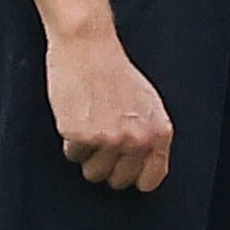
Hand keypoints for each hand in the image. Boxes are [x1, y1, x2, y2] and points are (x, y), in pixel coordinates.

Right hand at [48, 25, 173, 192]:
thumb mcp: (147, 104)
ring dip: (88, 155)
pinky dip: (71, 140)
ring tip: (90, 126)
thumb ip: (149, 135)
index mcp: (158, 133)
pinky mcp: (81, 136)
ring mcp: (108, 140)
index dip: (134, 176)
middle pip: (118, 181)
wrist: (88, 48)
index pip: (150, 179)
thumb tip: (145, 164)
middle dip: (107, 166)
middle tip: (101, 144)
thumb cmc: (114, 71)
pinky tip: (77, 116)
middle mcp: (136, 139)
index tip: (124, 169)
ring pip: (93, 173)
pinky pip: (73, 155)